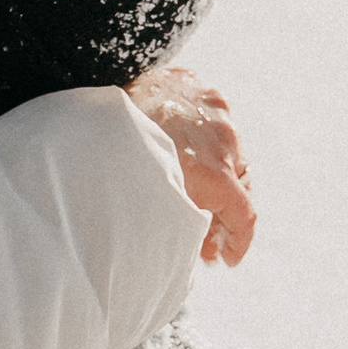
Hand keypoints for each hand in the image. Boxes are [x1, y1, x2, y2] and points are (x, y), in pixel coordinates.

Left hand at [128, 66, 256, 266]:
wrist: (102, 90)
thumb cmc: (117, 156)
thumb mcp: (151, 204)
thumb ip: (180, 228)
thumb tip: (192, 251)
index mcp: (215, 175)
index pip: (245, 215)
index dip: (239, 242)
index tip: (228, 258)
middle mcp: (224, 142)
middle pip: (239, 184)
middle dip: (224, 212)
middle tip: (206, 235)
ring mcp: (218, 112)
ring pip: (229, 151)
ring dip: (218, 173)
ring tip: (194, 190)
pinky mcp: (205, 92)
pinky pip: (214, 122)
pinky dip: (205, 141)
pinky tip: (184, 151)